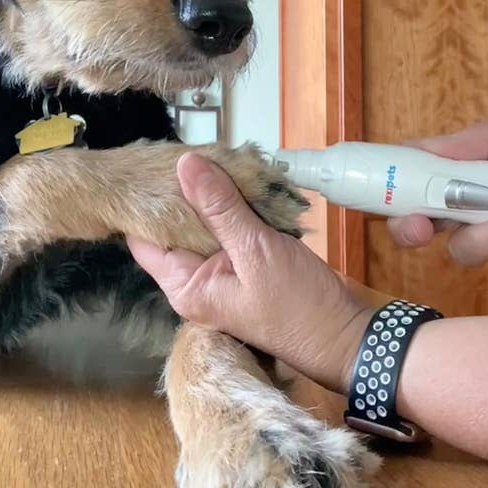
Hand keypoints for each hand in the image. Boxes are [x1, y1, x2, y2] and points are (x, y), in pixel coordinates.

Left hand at [127, 152, 371, 393]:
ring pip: (203, 223)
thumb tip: (185, 164)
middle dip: (183, 191)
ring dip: (212, 194)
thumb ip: (220, 206)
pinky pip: (228, 228)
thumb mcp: (256, 249)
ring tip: (218, 156)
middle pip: (173, 226)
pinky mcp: (243, 263)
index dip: (147, 201)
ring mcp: (219, 272)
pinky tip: (241, 179)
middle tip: (195, 150)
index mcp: (185, 286)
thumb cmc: (298, 303)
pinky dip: (234, 205)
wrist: (344, 336)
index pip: (144, 239)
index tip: (157, 163)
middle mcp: (194, 280)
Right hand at [389, 108, 487, 269]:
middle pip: (422, 223)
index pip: (414, 177)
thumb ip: (483, 138)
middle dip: (413, 226)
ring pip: (467, 250)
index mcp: (470, 167)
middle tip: (423, 226)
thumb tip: (431, 150)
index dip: (391, 188)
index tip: (384, 196)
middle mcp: (477, 202)